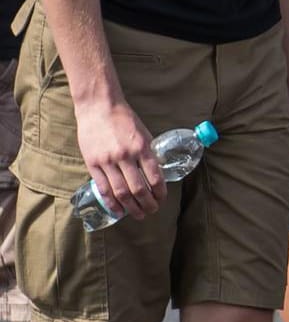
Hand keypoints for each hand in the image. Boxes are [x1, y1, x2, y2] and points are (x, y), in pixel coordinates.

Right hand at [74, 97, 158, 218]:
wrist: (98, 107)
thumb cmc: (124, 119)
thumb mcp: (144, 133)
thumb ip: (148, 153)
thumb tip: (154, 173)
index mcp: (142, 147)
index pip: (154, 177)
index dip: (160, 192)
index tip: (162, 198)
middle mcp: (125, 156)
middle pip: (138, 189)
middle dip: (147, 204)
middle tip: (152, 210)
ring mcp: (107, 161)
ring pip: (121, 192)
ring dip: (131, 207)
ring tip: (138, 214)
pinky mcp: (93, 164)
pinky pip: (103, 188)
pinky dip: (112, 202)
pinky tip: (118, 210)